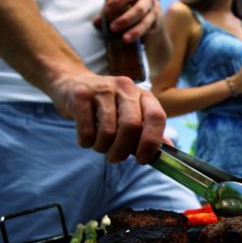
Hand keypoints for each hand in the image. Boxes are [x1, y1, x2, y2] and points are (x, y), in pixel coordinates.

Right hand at [48, 70, 166, 163]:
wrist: (73, 83)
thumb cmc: (109, 106)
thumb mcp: (132, 113)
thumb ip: (149, 132)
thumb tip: (168, 152)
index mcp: (144, 95)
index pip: (157, 117)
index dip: (151, 142)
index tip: (142, 159)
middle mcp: (126, 88)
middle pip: (132, 126)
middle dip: (123, 150)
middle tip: (115, 158)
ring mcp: (103, 89)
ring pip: (108, 131)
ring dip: (103, 148)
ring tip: (100, 146)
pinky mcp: (81, 95)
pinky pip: (86, 130)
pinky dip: (86, 142)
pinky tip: (86, 139)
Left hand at [97, 0, 162, 42]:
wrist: (148, 10)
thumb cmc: (128, 3)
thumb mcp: (118, 3)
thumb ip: (107, 11)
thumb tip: (97, 22)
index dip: (117, 2)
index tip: (106, 11)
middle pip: (138, 9)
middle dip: (125, 19)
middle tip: (112, 28)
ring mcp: (154, 10)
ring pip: (145, 22)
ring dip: (134, 31)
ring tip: (124, 39)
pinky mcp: (156, 22)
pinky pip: (148, 29)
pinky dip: (137, 34)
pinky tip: (130, 39)